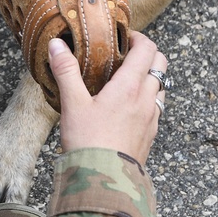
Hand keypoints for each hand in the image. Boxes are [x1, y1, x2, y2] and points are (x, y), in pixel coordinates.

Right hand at [49, 31, 166, 163]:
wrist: (105, 180)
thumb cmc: (89, 141)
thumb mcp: (73, 103)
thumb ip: (66, 71)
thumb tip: (56, 44)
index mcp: (130, 87)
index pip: (148, 50)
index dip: (139, 38)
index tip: (124, 36)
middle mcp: (146, 99)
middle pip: (161, 64)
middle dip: (148, 53)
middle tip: (127, 53)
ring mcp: (152, 118)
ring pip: (161, 86)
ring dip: (150, 76)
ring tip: (127, 78)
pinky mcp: (151, 134)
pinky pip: (157, 108)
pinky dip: (148, 98)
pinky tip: (129, 106)